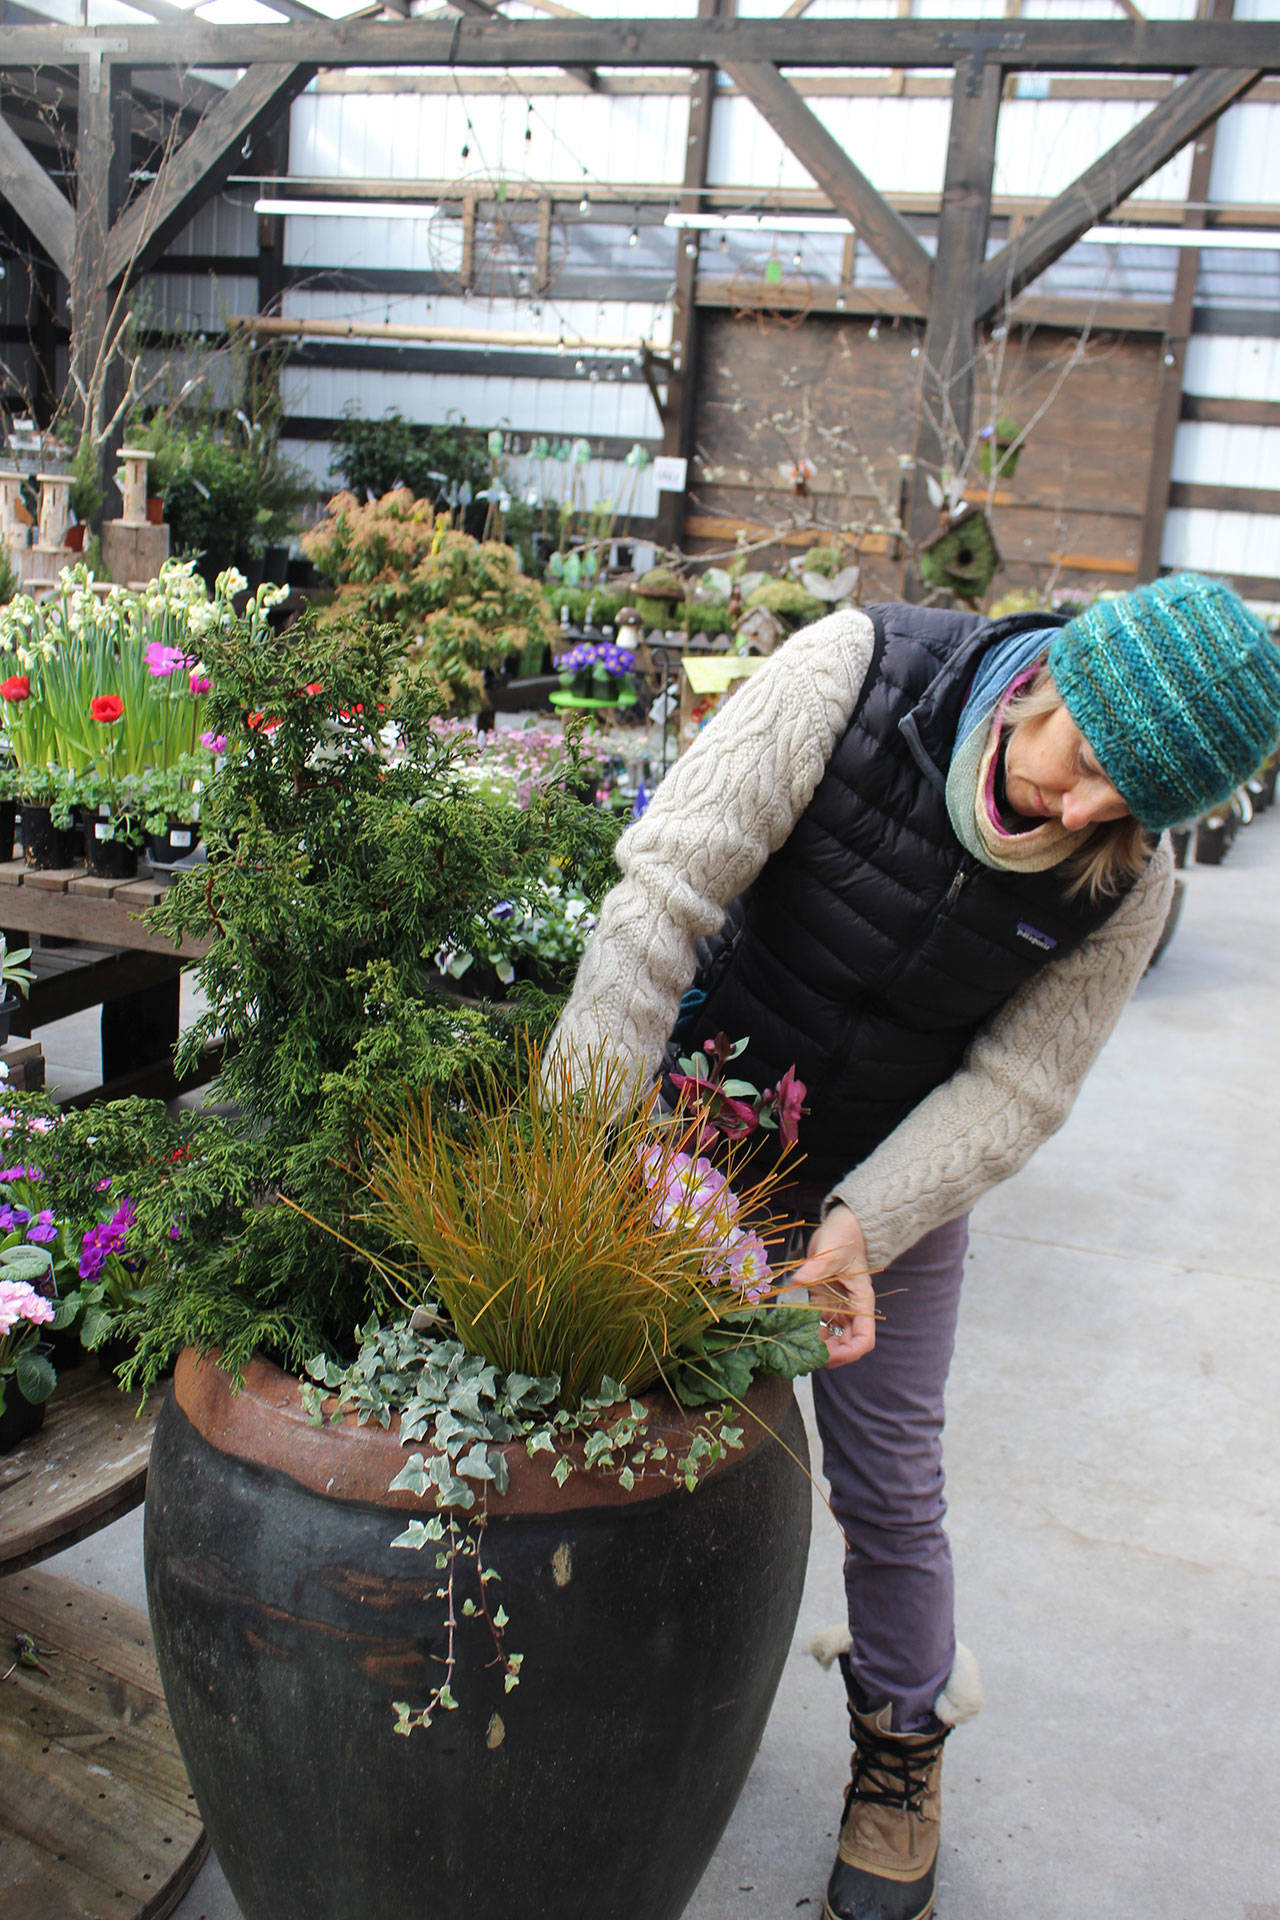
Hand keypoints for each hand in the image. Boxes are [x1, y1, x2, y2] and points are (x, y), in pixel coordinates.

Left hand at [792, 1204, 876, 1367]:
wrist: (841, 1226)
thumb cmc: (844, 1237)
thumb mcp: (832, 1252)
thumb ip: (817, 1267)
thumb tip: (799, 1280)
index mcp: (862, 1302)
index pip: (864, 1339)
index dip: (849, 1353)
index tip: (827, 1355)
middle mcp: (851, 1310)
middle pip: (847, 1345)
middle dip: (830, 1355)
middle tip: (807, 1355)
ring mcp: (838, 1308)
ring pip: (832, 1339)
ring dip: (818, 1347)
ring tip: (797, 1346)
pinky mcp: (824, 1303)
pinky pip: (818, 1325)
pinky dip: (808, 1332)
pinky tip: (793, 1332)